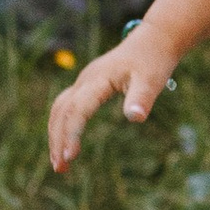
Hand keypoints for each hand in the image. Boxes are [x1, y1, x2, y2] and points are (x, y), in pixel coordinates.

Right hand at [47, 31, 174, 171]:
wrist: (153, 40)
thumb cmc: (153, 61)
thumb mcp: (152, 80)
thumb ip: (142, 98)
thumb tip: (135, 119)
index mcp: (98, 79)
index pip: (78, 109)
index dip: (72, 133)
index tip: (70, 156)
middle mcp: (85, 80)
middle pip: (62, 112)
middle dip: (58, 140)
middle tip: (60, 168)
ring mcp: (84, 82)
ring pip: (59, 109)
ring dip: (55, 135)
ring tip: (59, 163)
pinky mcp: (87, 85)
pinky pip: (65, 107)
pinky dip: (61, 125)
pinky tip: (64, 143)